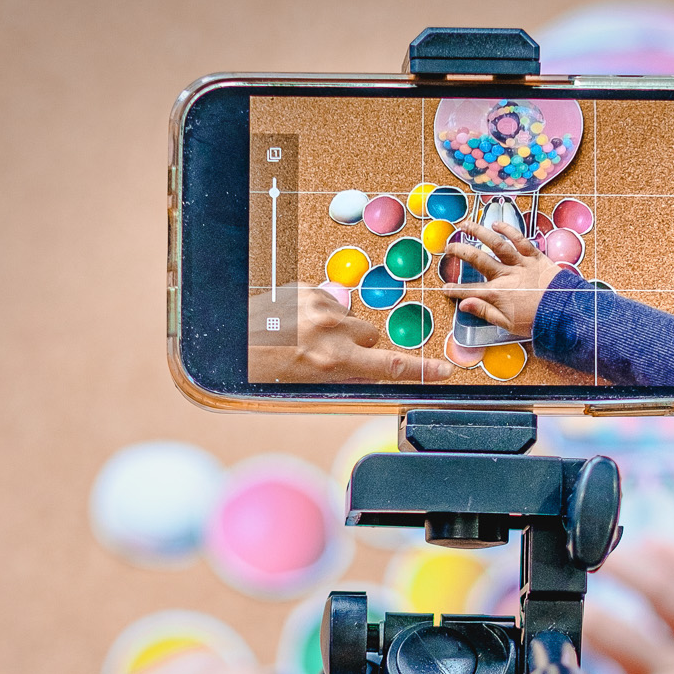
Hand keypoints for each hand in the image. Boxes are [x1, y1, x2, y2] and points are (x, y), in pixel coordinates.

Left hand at [247, 285, 447, 383]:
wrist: (230, 341)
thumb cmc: (264, 369)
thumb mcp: (308, 383)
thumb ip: (343, 374)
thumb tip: (363, 368)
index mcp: (333, 361)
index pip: (389, 366)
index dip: (420, 370)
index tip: (444, 370)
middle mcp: (330, 331)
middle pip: (370, 336)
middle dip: (358, 345)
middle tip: (331, 354)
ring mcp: (318, 306)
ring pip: (349, 318)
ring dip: (337, 328)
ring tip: (306, 337)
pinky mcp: (306, 289)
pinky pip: (328, 302)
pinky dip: (319, 313)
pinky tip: (296, 322)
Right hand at [441, 223, 561, 340]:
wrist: (565, 312)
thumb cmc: (538, 321)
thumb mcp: (508, 324)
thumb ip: (485, 312)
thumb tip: (464, 305)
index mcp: (498, 294)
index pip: (470, 291)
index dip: (455, 290)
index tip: (444, 288)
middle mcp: (506, 275)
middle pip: (477, 259)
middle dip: (460, 251)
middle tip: (448, 247)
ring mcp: (521, 263)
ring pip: (496, 244)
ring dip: (479, 233)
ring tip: (466, 225)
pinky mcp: (536, 256)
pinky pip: (520, 240)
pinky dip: (508, 230)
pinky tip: (497, 224)